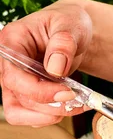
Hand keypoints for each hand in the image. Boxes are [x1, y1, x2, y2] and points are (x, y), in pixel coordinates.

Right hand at [0, 0, 92, 125]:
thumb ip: (63, 44)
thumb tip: (55, 68)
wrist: (73, 31)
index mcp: (12, 42)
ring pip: (20, 112)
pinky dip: (51, 115)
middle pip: (17, 97)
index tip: (67, 93)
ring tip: (77, 104)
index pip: (14, 76)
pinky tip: (71, 105)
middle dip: (50, 105)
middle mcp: (7, 64)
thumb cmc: (68, 23)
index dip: (39, 91)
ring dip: (50, 114)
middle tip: (79, 99)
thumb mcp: (71, 25)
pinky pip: (30, 115)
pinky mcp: (25, 93)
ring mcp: (15, 81)